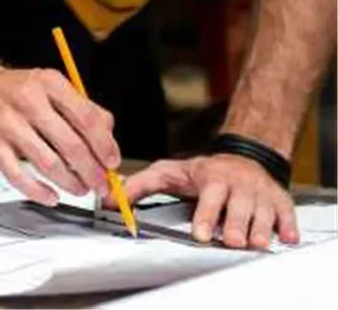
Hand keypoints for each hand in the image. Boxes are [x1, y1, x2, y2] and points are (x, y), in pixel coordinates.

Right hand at [0, 61, 120, 205]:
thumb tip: (108, 137)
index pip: (86, 118)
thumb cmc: (15, 89)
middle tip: (101, 184)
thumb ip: (83, 108)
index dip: (105, 145)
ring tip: (80, 189)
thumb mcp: (50, 86)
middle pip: (71, 145)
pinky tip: (51, 196)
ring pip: (48, 164)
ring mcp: (8, 124)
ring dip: (71, 183)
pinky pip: (19, 177)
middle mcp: (28, 101)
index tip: (112, 161)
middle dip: (92, 171)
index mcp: (48, 83)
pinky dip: (39, 192)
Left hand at [111, 155, 299, 249]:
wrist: (245, 156)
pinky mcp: (280, 203)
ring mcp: (260, 195)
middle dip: (235, 224)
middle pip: (238, 208)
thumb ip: (140, 186)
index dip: (206, 215)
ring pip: (262, 214)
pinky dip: (287, 227)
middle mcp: (237, 186)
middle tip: (232, 240)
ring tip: (253, 242)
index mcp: (212, 179)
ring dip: (259, 229)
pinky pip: (286, 216)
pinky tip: (285, 236)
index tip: (201, 233)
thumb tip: (110, 200)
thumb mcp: (169, 172)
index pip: (209, 197)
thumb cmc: (204, 171)